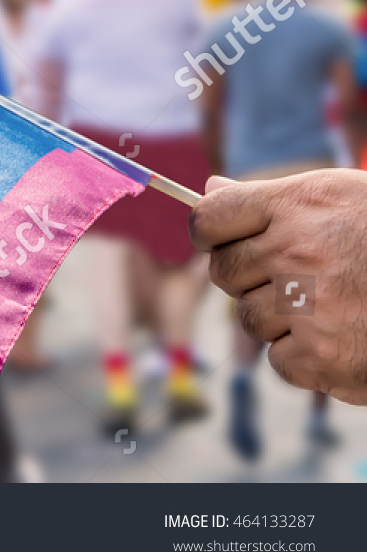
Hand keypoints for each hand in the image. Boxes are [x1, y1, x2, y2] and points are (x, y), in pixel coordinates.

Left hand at [190, 170, 366, 403]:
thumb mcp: (337, 197)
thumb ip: (271, 199)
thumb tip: (208, 190)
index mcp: (297, 204)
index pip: (208, 220)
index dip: (209, 233)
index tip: (223, 240)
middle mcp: (296, 252)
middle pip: (224, 272)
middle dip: (249, 276)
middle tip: (295, 276)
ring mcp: (308, 306)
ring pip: (249, 319)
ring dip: (279, 318)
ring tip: (332, 305)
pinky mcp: (323, 357)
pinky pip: (280, 361)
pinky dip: (304, 358)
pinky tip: (342, 338)